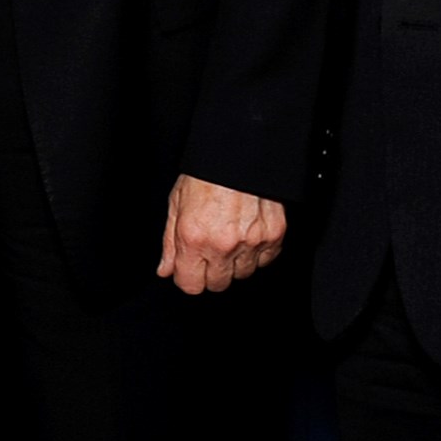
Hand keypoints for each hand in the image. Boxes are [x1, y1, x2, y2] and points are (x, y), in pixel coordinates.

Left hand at [155, 175, 287, 293]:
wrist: (239, 154)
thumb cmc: (206, 175)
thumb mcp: (176, 205)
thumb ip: (170, 243)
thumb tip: (165, 270)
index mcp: (194, 238)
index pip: (191, 286)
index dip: (188, 279)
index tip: (189, 269)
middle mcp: (223, 245)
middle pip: (218, 285)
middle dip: (211, 273)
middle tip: (209, 251)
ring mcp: (251, 243)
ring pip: (243, 275)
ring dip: (235, 263)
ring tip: (229, 237)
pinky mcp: (274, 237)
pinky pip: (265, 261)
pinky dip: (256, 253)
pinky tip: (247, 234)